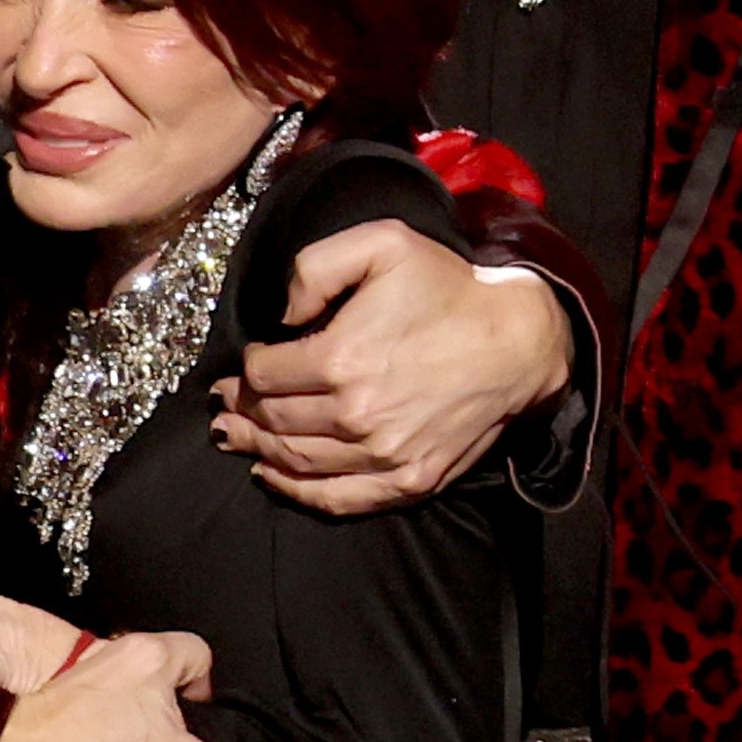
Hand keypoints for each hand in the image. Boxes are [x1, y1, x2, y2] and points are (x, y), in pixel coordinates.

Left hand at [213, 223, 568, 514]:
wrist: (519, 340)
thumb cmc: (448, 288)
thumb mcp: (382, 244)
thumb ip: (314, 267)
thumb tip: (281, 314)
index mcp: (341, 358)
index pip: (263, 376)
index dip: (243, 371)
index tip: (238, 368)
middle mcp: (357, 414)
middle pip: (273, 421)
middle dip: (240, 412)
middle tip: (222, 406)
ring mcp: (384, 454)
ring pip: (295, 460)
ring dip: (256, 450)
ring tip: (234, 437)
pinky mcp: (410, 478)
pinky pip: (339, 497)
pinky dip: (297, 491)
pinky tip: (271, 476)